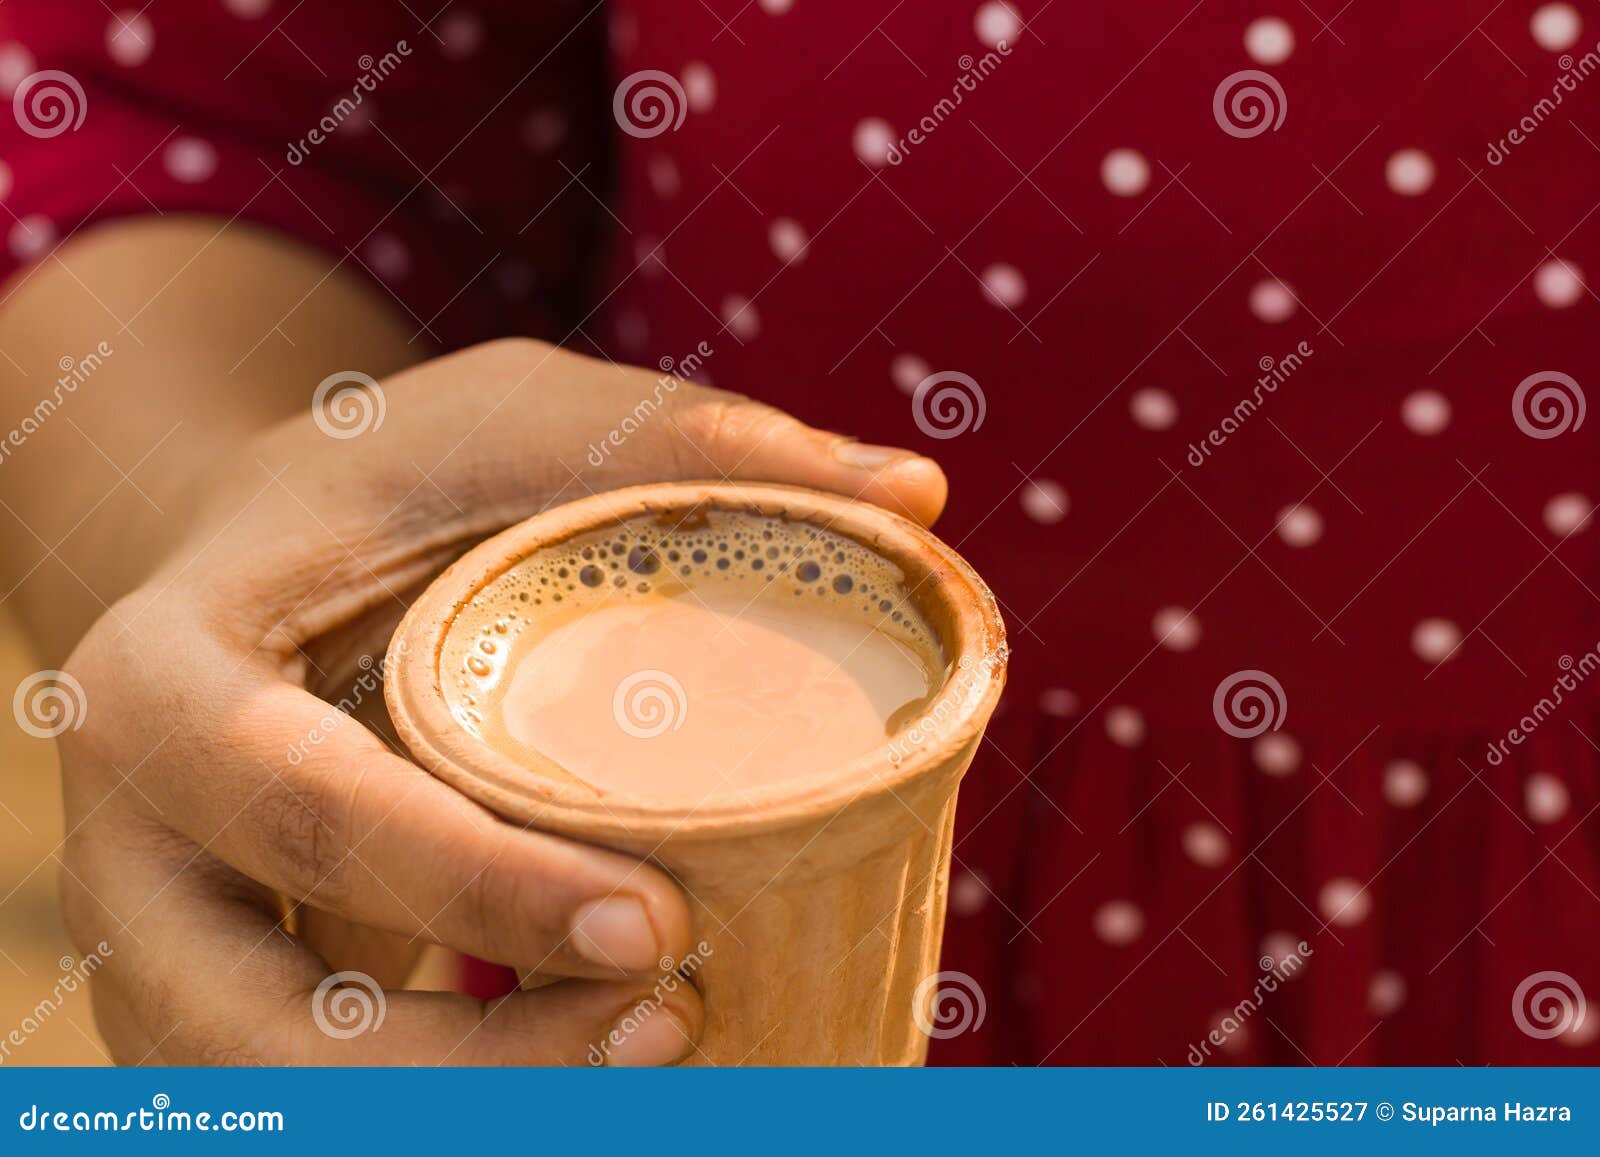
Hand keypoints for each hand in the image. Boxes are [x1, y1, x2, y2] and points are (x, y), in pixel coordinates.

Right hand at [56, 338, 944, 1065]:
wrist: (253, 568)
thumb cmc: (391, 485)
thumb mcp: (512, 421)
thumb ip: (690, 444)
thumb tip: (917, 492)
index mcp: (164, 679)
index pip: (305, 808)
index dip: (474, 888)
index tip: (659, 923)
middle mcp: (134, 842)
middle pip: (262, 1027)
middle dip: (472, 1069)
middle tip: (682, 1023)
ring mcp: (164, 946)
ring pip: (281, 1099)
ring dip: (469, 1109)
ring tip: (670, 1052)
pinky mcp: (222, 1001)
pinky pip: (321, 1092)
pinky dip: (455, 1098)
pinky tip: (599, 1065)